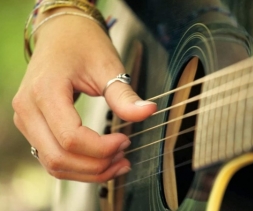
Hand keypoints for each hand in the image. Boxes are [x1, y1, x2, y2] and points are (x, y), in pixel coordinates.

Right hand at [12, 10, 156, 181]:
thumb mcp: (107, 67)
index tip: (126, 140)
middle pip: (59, 158)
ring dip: (88, 171)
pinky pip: (52, 157)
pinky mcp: (33, 126)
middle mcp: (28, 110)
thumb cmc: (83, 45)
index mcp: (44, 91)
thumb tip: (149, 112)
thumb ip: (124, 96)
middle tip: (125, 157)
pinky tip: (101, 160)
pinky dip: (77, 165)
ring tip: (117, 162)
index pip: (71, 138)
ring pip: (54, 164)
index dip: (102, 148)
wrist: (61, 34)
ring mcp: (26, 120)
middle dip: (97, 165)